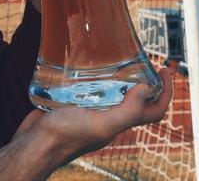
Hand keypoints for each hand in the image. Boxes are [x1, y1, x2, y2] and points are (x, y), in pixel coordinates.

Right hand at [25, 66, 172, 160]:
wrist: (33, 144)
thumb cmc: (65, 137)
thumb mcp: (101, 125)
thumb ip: (127, 111)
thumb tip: (146, 89)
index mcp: (119, 123)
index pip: (153, 110)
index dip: (165, 92)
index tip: (164, 69)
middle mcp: (108, 117)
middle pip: (135, 99)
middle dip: (144, 80)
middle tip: (143, 57)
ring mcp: (90, 110)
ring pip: (112, 91)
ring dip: (119, 75)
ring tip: (118, 55)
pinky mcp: (72, 103)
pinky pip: (89, 87)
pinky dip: (94, 75)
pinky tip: (87, 61)